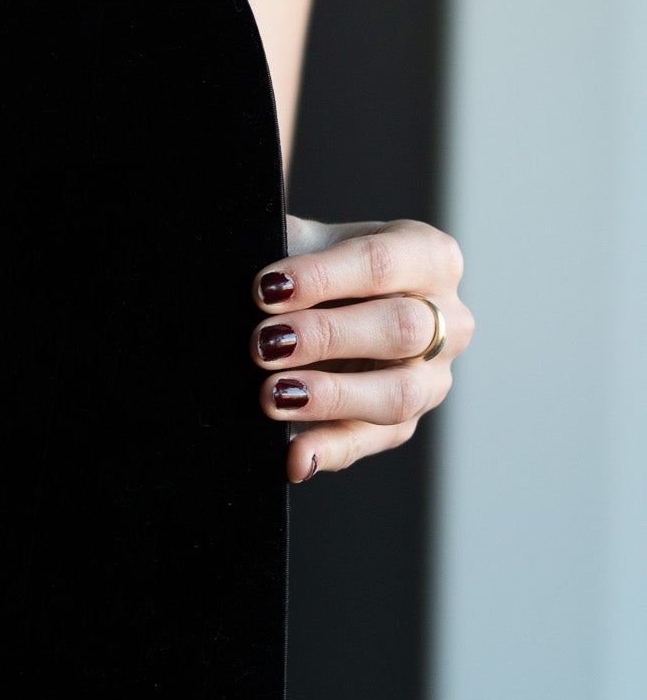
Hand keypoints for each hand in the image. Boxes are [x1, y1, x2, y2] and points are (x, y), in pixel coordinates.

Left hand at [251, 216, 472, 482]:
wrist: (321, 309)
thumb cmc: (318, 270)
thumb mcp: (307, 244)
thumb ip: (286, 242)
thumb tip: (251, 249)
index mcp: (428, 258)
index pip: (383, 262)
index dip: (322, 277)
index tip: (265, 288)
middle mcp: (447, 320)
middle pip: (400, 329)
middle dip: (326, 336)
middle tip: (264, 342)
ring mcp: (432, 378)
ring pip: (398, 394)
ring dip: (331, 397)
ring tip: (272, 396)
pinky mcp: (403, 425)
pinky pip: (370, 442)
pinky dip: (328, 451)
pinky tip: (292, 457)